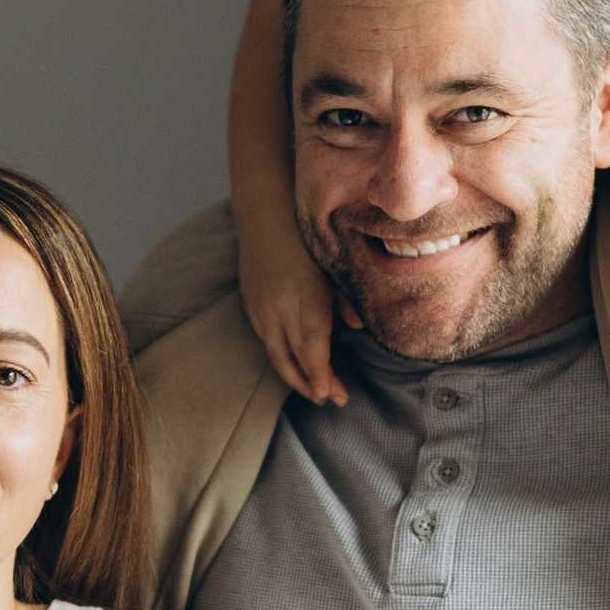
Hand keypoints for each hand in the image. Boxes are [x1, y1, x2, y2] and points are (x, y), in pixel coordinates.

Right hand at [238, 221, 347, 404]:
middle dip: (311, 384)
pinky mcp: (250, 304)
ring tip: (314, 390)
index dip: (321, 375)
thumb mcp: (333, 262)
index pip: (312, 348)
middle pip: (292, 358)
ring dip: (295, 375)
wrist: (264, 209)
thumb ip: (346, 296)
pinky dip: (281, 357)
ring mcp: (260, 307)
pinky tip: (295, 365)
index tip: (332, 395)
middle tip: (331, 400)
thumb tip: (359, 327)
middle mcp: (278, 307)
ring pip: (275, 354)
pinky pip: (265, 340)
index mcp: (304, 297)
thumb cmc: (306, 234)